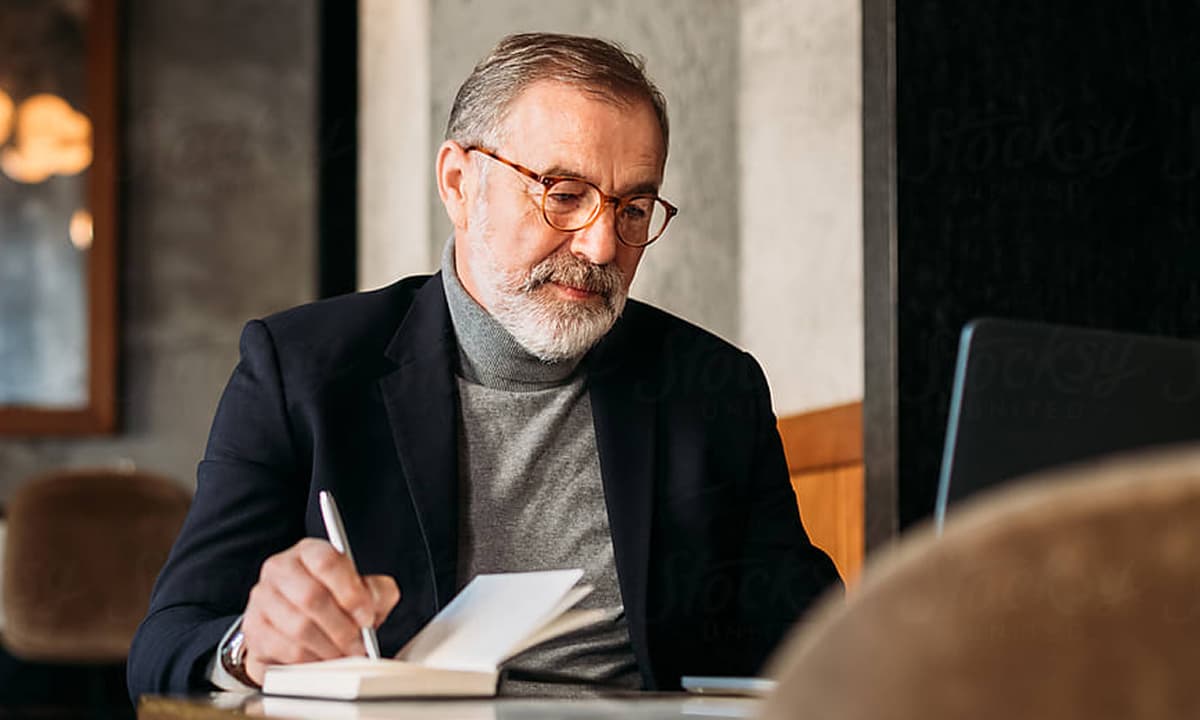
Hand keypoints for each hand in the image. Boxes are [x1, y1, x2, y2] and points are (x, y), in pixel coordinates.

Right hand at [241, 538, 400, 684]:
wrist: (297, 629)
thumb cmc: (333, 604)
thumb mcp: (363, 591)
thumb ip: (376, 591)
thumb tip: (373, 603)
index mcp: (309, 551)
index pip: (327, 562)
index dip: (351, 592)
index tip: (367, 616)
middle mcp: (280, 569)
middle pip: (311, 597)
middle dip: (342, 627)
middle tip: (359, 644)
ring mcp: (262, 598)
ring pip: (298, 627)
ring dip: (328, 647)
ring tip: (344, 654)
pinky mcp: (254, 629)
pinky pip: (285, 649)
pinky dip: (310, 660)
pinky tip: (323, 659)